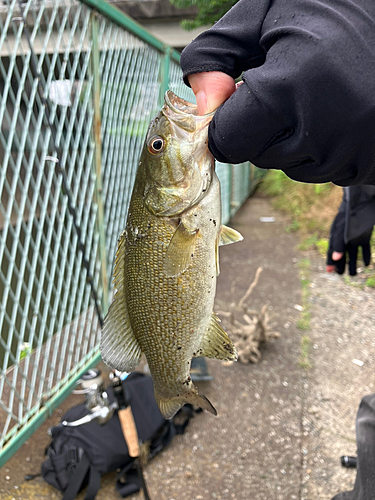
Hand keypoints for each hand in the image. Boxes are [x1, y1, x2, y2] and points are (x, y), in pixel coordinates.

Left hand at [180, 0, 374, 184]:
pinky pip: (327, 171)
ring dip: (294, 140)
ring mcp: (354, 149)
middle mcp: (324, 127)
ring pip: (293, 167)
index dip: (226, 120)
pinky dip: (324, 149)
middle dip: (262, 127)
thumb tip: (202, 105)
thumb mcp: (263, 14)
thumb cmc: (328, 7)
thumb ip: (216, 55)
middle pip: (258, 156)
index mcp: (291, 85)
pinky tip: (340, 113)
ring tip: (319, 96)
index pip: (228, 140)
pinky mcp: (372, 162)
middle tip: (290, 87)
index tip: (241, 96)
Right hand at [326, 211, 371, 275]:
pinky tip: (366, 265)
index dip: (330, 261)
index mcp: (336, 237)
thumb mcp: (341, 231)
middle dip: (341, 264)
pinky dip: (365, 256)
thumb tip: (335, 258)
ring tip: (353, 274)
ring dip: (353, 263)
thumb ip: (338, 244)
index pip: (332, 251)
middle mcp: (344, 239)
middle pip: (342, 254)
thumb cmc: (348, 218)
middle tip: (340, 274)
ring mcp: (355, 238)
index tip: (329, 271)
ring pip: (353, 253)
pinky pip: (364, 249)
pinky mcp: (364, 236)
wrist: (360, 204)